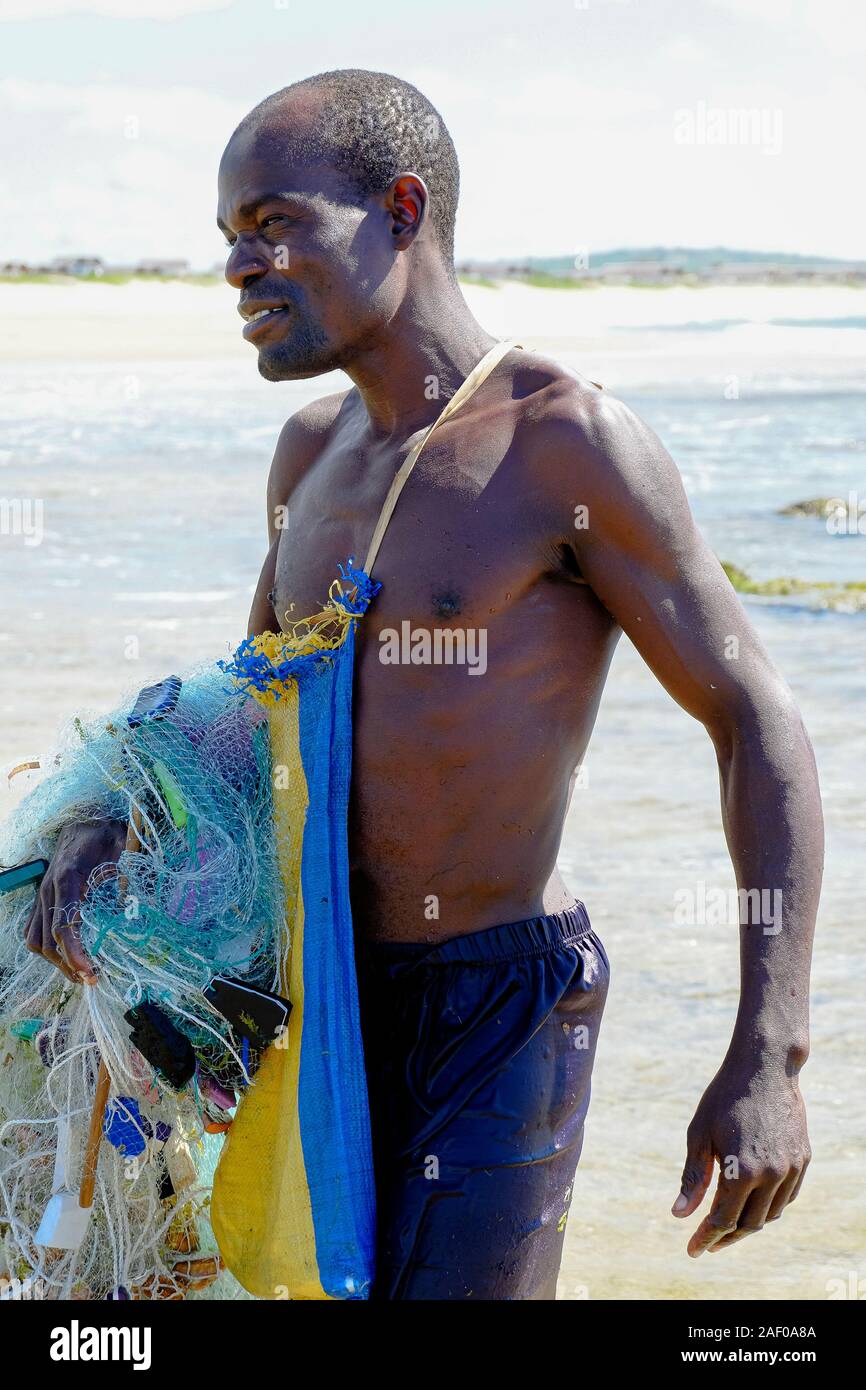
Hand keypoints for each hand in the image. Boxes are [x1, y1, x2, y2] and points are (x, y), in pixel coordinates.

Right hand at [23, 819, 126, 982]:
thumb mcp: (123, 847)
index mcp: (67, 878)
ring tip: (80, 973)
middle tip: (92, 979)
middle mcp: (48, 890)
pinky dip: (46, 949)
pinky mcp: (42, 900)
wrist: (84, 822)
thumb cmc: (105, 835)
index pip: (63, 925)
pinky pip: (33, 931)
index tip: (89, 971)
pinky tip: (67, 956)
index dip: (74, 953)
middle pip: (47, 941)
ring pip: (35, 940)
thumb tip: (137, 906)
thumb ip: (130, 872)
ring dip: (55, 961)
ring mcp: (42, 896)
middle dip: (67, 964)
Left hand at [672, 1051, 810, 1255]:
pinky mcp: (803, 1159)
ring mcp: (791, 1168)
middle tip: (708, 1242)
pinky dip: (770, 1207)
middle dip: (726, 1237)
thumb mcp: (699, 1134)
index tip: (693, 1250)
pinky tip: (754, 1204)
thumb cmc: (724, 1097)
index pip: (723, 1220)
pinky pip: (787, 1196)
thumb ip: (693, 1178)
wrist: (764, 1067)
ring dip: (749, 1224)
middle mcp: (771, 1175)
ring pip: (771, 1214)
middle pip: (749, 1224)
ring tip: (728, 1224)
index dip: (706, 1237)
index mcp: (741, 1170)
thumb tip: (679, 1215)